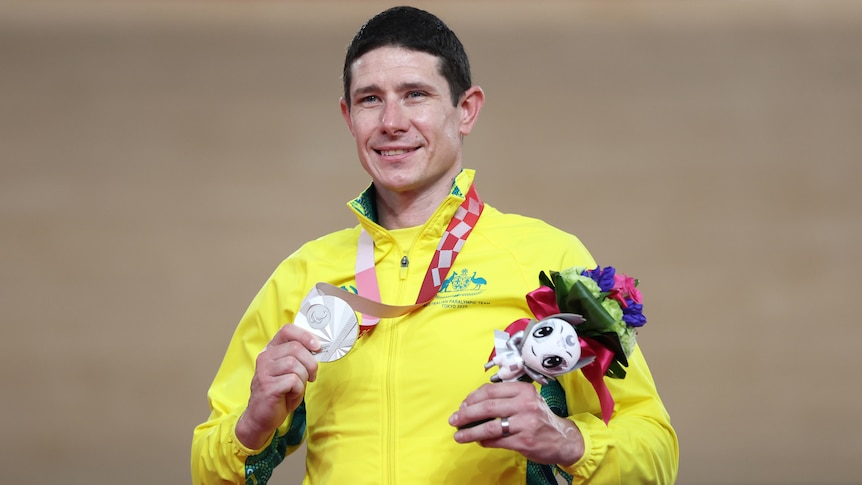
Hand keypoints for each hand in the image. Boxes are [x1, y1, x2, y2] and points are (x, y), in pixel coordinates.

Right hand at [236, 324, 320, 449]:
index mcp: (271, 350)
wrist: (262, 418)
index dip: (305, 335)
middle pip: (296, 348)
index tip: (317, 347)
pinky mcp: (267, 386)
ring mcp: (264, 372)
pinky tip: (291, 394)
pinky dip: (298, 389)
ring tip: (298, 387)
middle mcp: (265, 358)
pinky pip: (292, 381)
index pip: (287, 330)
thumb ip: (300, 358)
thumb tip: (318, 348)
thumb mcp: (291, 371)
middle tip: (312, 375)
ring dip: (303, 377)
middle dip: (310, 363)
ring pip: (295, 364)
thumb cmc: (280, 393)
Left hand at [449, 382, 584, 465]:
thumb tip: (470, 406)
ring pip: (490, 426)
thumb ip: (503, 399)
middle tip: (454, 420)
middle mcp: (525, 404)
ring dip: (470, 432)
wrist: (562, 438)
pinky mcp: (525, 442)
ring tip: (459, 436)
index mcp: (523, 390)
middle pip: (487, 406)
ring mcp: (526, 423)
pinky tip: (478, 441)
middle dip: (466, 414)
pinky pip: (497, 441)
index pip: (491, 390)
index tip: (462, 405)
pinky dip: (484, 441)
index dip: (472, 398)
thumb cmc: (539, 418)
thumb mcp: (526, 401)